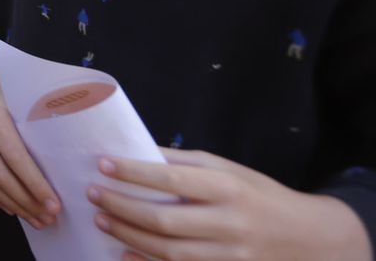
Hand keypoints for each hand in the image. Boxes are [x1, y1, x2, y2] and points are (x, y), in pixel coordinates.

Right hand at [0, 62, 60, 228]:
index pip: (15, 157)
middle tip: (47, 218)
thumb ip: (26, 129)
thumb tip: (51, 168)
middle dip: (26, 201)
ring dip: (11, 204)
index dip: (35, 184)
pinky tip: (9, 207)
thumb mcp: (14, 99)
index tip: (54, 204)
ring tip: (33, 218)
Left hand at [90, 149, 371, 260]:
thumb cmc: (260, 195)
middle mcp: (228, 223)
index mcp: (227, 188)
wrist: (310, 239)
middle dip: (121, 208)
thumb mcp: (229, 169)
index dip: (133, 173)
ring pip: (167, 251)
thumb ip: (184, 163)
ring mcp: (228, 255)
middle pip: (164, 220)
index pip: (171, 179)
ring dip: (127, 236)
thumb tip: (137, 152)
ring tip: (101, 220)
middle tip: (92, 195)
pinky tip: (122, 254)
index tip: (102, 164)